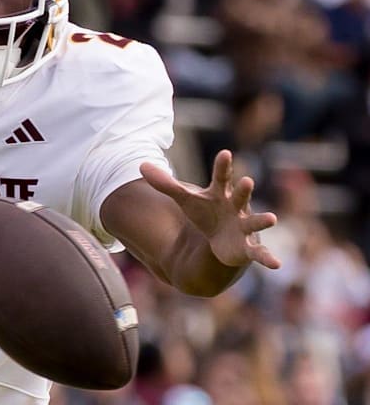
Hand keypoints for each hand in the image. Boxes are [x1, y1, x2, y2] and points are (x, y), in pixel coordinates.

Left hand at [140, 150, 280, 269]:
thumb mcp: (185, 199)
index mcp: (221, 194)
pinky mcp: (247, 247)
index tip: (225, 153)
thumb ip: (165, 184)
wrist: (218, 239)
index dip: (223, 166)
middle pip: (240, 196)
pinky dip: (268, 258)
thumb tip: (140, 165)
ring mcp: (244, 227)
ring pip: (254, 222)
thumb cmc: (205, 213)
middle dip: (243, 190)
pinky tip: (276, 264)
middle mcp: (236, 208)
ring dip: (263, 220)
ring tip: (271, 218)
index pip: (222, 177)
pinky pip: (260, 253)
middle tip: (247, 181)